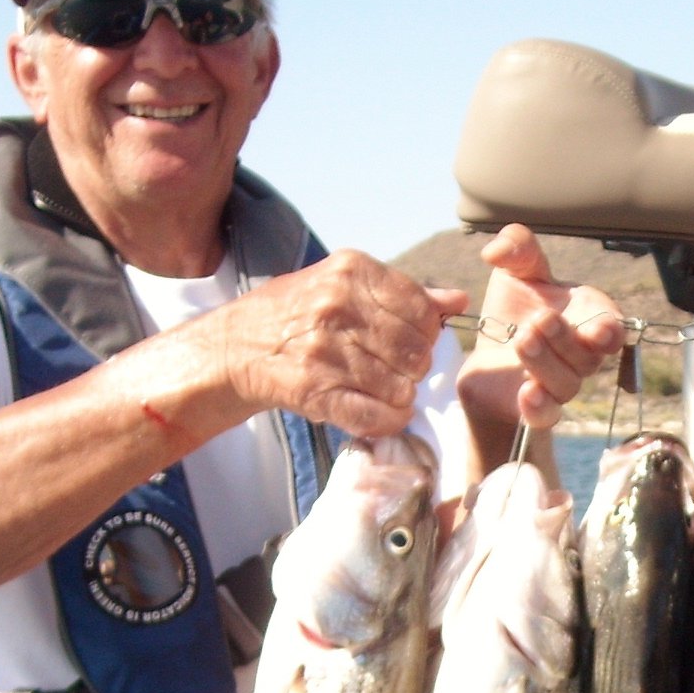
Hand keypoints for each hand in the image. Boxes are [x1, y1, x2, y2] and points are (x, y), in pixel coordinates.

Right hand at [209, 251, 463, 437]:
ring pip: (402, 387)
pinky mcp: (317, 393)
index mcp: (350, 272)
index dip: (425, 331)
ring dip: (399, 394)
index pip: (422, 309)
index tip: (409, 338)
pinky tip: (381, 411)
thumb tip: (456, 300)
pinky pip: (378, 417)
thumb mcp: (344, 285)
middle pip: (417, 351)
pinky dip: (389, 420)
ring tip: (380, 386)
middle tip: (394, 366)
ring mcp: (326, 352)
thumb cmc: (299, 313)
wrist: (237, 347)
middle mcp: (337, 307)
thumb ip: (404, 294)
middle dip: (414, 365)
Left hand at [456, 224, 625, 431]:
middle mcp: (581, 355)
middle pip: (588, 357)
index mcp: (588, 318)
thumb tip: (496, 250)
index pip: (612, 328)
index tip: (597, 330)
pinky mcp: (536, 408)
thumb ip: (517, 248)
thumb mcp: (516, 271)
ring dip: (546, 364)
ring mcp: (561, 384)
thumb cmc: (513, 309)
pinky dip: (539, 407)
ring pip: (567, 384)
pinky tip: (526, 393)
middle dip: (565, 340)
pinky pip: (546, 416)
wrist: (485, 354)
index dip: (609, 331)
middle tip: (536, 322)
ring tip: (521, 341)